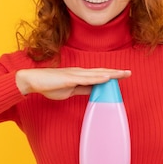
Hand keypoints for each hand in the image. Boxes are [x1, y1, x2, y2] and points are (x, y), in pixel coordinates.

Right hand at [16, 67, 130, 99]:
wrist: (33, 81)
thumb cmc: (49, 85)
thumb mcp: (70, 90)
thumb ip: (82, 89)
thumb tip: (94, 91)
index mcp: (80, 75)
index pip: (99, 75)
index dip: (112, 75)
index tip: (123, 75)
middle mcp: (80, 72)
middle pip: (101, 72)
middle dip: (116, 72)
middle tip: (129, 72)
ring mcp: (75, 74)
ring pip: (97, 73)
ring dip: (111, 73)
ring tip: (123, 74)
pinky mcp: (69, 78)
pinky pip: (86, 78)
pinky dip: (98, 78)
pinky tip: (107, 77)